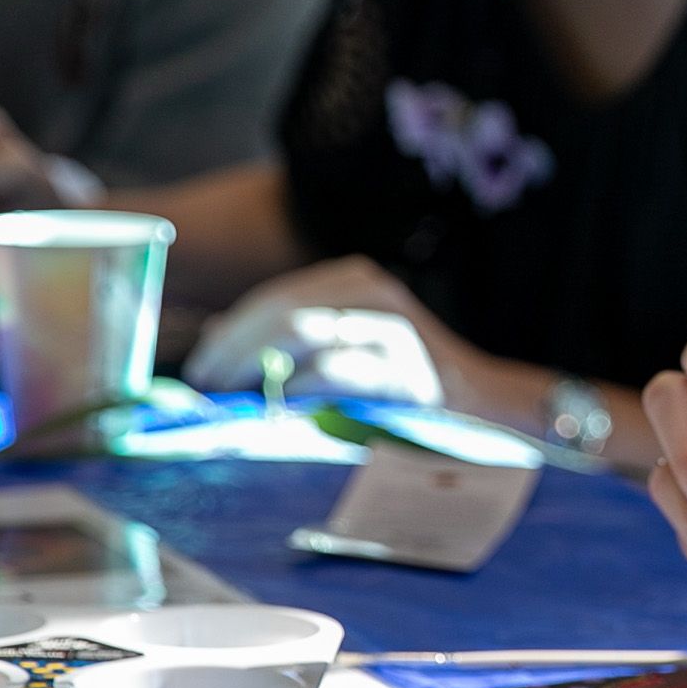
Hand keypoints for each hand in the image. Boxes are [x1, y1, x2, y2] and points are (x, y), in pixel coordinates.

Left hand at [182, 257, 452, 405]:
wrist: (486, 405)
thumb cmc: (406, 385)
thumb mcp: (350, 349)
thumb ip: (295, 343)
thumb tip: (220, 341)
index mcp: (356, 282)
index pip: (276, 296)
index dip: (232, 332)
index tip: (200, 369)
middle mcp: (373, 294)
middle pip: (284, 311)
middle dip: (234, 350)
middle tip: (205, 387)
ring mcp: (393, 329)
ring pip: (304, 331)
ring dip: (257, 365)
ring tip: (231, 398)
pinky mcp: (406, 369)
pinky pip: (338, 371)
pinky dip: (300, 387)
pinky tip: (281, 405)